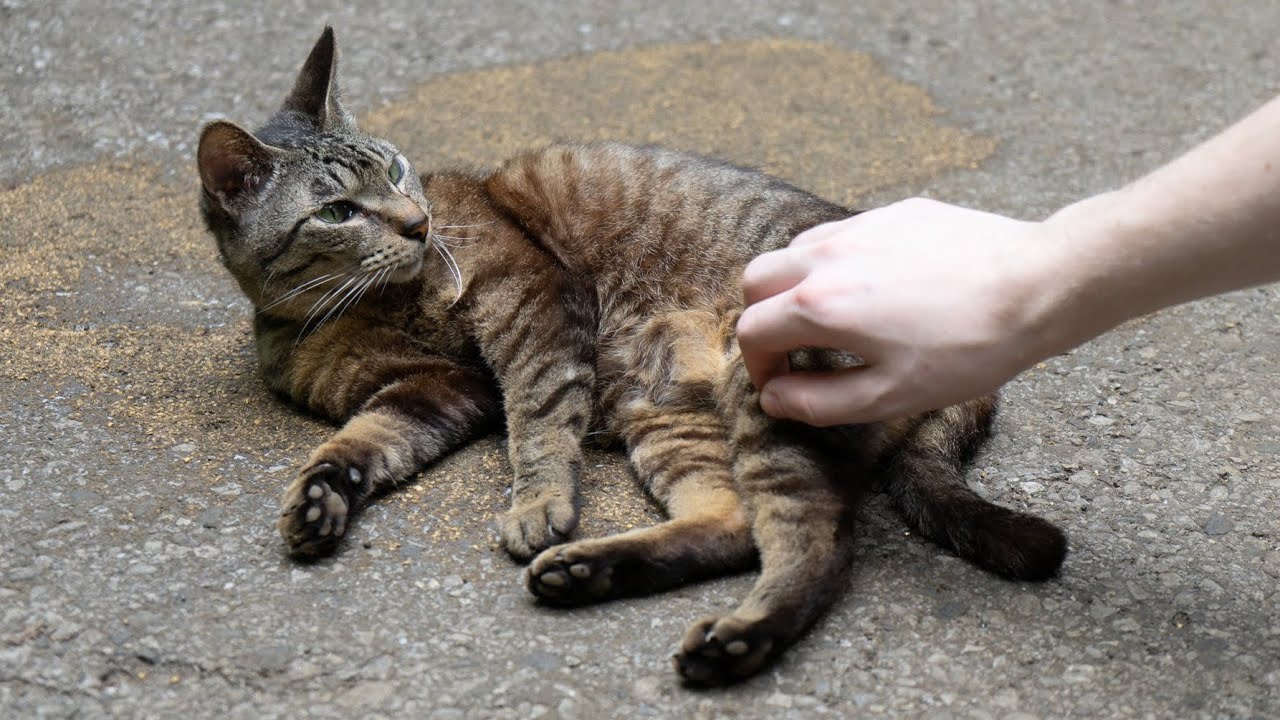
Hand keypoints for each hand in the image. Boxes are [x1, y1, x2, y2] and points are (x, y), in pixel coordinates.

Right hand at [738, 198, 1060, 424]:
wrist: (1037, 285)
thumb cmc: (969, 348)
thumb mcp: (891, 395)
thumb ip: (820, 402)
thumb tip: (775, 399)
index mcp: (820, 304)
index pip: (753, 331)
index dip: (757, 367)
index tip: (780, 386)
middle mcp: (828, 256)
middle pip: (757, 279)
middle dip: (762, 318)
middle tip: (791, 352)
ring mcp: (861, 227)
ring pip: (796, 250)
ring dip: (793, 286)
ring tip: (829, 319)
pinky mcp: (895, 212)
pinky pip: (842, 234)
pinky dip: (834, 263)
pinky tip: (874, 289)